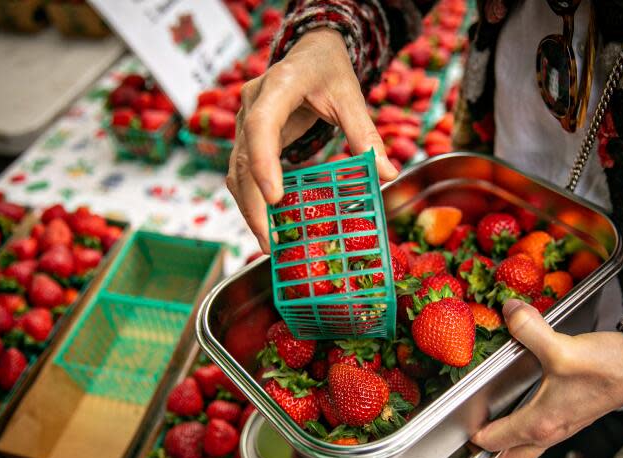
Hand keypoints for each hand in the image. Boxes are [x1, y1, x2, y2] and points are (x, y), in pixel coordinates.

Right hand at [226, 28, 398, 251]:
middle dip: (254, 204)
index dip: (264, 163)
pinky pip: (243, 171)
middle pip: (243, 158)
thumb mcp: (351, 96)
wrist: (310, 51)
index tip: (275, 199)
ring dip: (249, 208)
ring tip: (269, 243)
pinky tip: (268, 224)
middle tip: (270, 242)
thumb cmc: (329, 70)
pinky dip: (252, 199)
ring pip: (236, 170)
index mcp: (278, 86)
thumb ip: (365, 134)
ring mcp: (244, 120)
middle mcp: (252, 103)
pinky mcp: (246, 137)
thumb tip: (386, 174)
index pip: (262, 125)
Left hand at [471, 299, 622, 457]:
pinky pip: (540, 430)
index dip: (471, 433)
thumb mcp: (561, 347)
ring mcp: (562, 426)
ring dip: (507, 437)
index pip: (493, 442)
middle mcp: (548, 432)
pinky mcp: (572, 415)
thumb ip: (529, 329)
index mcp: (539, 424)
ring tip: (492, 409)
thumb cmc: (607, 369)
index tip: (458, 417)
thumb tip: (508, 311)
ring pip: (524, 446)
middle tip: (474, 422)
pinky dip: (526, 422)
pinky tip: (525, 393)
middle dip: (488, 449)